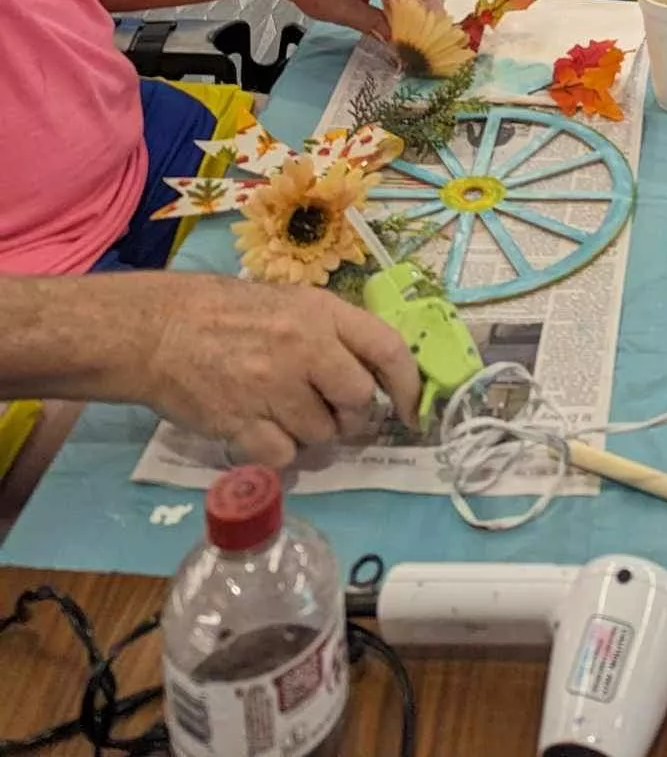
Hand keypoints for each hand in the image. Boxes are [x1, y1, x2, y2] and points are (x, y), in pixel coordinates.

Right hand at [137, 273, 419, 466]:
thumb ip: (335, 334)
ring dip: (312, 435)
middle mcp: (305, 348)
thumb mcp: (292, 303)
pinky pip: (284, 458)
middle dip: (354, 417)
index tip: (410, 411)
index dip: (408, 386)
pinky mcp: (241, 423)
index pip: (388, 350)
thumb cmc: (230, 313)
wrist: (160, 330)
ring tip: (286, 414)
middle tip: (334, 415)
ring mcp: (273, 387)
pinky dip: (279, 454)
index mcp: (323, 313)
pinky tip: (263, 433)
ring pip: (323, 435)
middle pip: (359, 401)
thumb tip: (376, 374)